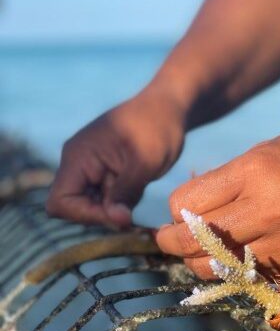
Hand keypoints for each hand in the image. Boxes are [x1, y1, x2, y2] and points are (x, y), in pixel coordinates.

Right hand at [46, 88, 183, 227]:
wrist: (168, 108)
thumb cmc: (158, 127)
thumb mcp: (145, 162)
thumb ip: (126, 193)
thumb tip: (116, 222)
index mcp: (78, 157)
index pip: (61, 202)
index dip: (86, 215)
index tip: (120, 215)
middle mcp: (78, 163)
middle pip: (75, 207)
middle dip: (103, 213)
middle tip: (134, 205)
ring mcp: (91, 167)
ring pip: (93, 204)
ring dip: (116, 206)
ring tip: (138, 186)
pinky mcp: (105, 172)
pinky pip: (106, 197)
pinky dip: (122, 199)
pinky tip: (138, 183)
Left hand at [157, 130, 279, 279]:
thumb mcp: (272, 150)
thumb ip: (231, 176)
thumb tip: (193, 203)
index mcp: (256, 171)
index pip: (187, 200)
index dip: (174, 208)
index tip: (176, 212)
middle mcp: (268, 210)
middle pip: (192, 239)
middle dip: (170, 240)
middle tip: (166, 239)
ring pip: (214, 268)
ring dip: (197, 262)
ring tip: (196, 254)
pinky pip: (248, 281)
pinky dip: (232, 274)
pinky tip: (232, 262)